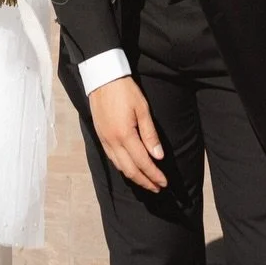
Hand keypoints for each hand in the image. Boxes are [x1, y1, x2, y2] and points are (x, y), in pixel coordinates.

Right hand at [89, 76, 166, 192]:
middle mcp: (112, 141)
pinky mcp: (100, 136)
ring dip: (134, 177)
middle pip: (130, 170)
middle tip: (157, 187)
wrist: (102, 77)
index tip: (164, 183)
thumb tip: (158, 156)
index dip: (154, 175)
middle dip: (145, 181)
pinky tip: (130, 168)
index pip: (142, 162)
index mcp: (124, 135)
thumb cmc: (125, 90)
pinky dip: (123, 167)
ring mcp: (104, 140)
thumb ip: (150, 135)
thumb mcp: (142, 109)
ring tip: (147, 181)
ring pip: (120, 166)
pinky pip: (112, 158)